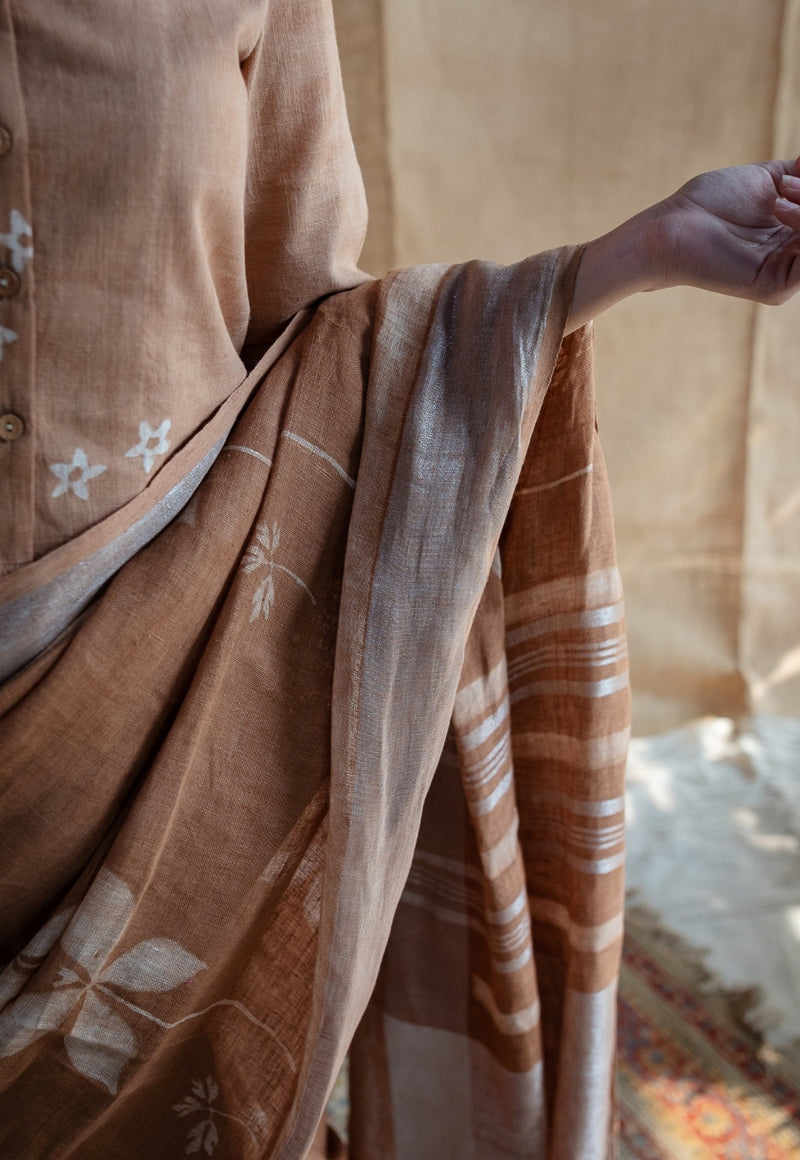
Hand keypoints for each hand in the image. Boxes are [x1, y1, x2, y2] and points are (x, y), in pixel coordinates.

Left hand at [566, 157, 799, 333]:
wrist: (673, 227)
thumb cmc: (711, 202)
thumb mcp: (770, 179)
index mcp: (796, 234)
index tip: (798, 174)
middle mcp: (795, 257)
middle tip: (789, 185)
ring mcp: (787, 274)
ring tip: (779, 196)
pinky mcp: (775, 288)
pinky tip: (782, 210)